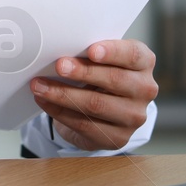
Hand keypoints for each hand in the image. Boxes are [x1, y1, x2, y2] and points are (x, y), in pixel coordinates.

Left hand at [29, 39, 157, 152]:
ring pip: (96, 104)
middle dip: (82, 72)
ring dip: (63, 94)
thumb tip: (62, 47)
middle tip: (59, 66)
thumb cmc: (101, 74)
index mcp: (144, 63)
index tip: (91, 50)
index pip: (133, 55)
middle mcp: (145, 90)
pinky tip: (44, 101)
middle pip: (114, 80)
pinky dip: (59, 112)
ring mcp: (134, 116)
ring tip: (40, 85)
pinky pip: (84, 124)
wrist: (104, 110)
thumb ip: (91, 52)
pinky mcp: (117, 137)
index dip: (113, 52)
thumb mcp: (102, 59)